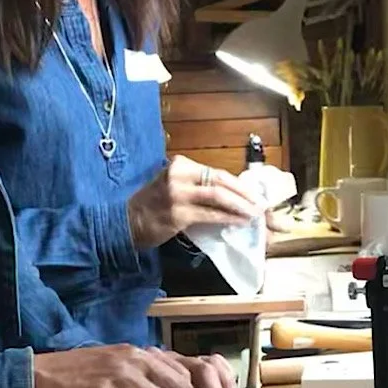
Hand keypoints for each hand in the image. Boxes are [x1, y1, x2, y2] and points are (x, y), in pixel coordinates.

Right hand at [128, 156, 260, 248]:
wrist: (127, 222)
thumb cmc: (153, 206)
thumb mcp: (174, 187)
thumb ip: (198, 187)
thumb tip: (231, 195)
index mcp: (180, 165)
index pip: (216, 172)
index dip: (238, 185)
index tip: (254, 194)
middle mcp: (179, 175)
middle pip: (220, 181)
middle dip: (244, 194)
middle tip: (260, 204)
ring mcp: (178, 194)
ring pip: (218, 197)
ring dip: (239, 206)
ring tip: (254, 214)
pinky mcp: (178, 213)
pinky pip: (209, 215)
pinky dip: (227, 218)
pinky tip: (238, 222)